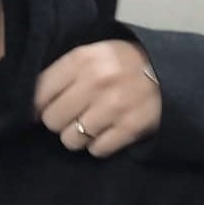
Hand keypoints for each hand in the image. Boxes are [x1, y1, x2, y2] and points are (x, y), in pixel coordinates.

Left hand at [34, 40, 160, 157]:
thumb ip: (65, 73)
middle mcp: (95, 82)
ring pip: (71, 139)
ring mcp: (113, 106)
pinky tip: (107, 131)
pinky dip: (99, 145)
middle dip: (59, 121)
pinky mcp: (130, 128)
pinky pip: (96, 150)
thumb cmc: (123, 63)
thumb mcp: (94, 55)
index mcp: (82, 59)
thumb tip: (34, 104)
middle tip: (72, 116)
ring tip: (90, 125)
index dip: (37, 105)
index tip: (43, 109)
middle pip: (52, 120)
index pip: (39, 93)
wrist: (170, 71)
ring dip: (78, 136)